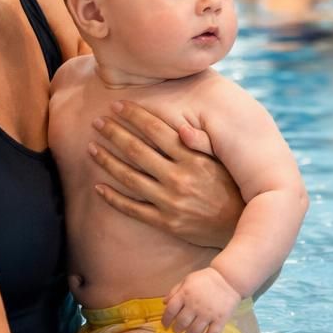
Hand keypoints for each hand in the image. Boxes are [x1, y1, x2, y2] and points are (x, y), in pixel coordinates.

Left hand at [88, 101, 242, 247]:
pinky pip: (133, 209)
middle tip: (98, 121)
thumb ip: (203, 144)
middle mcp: (179, 178)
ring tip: (92, 148)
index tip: (118, 106)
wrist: (241, 227)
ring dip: (107, 161)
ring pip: (130, 178)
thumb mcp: (223, 162)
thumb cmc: (233, 188)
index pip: (156, 131)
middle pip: (137, 151)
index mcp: (193, 159)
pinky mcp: (166, 222)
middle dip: (115, 133)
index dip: (135, 116)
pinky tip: (98, 187)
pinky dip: (113, 198)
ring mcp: (170, 202)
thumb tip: (184, 128)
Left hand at [163, 267, 241, 332]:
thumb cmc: (206, 279)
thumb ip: (175, 291)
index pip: (170, 310)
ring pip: (194, 331)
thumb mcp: (188, 280)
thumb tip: (164, 303)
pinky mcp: (220, 319)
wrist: (229, 279)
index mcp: (185, 294)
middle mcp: (195, 305)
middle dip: (177, 330)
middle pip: (181, 323)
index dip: (165, 320)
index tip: (165, 325)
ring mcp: (208, 313)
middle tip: (178, 331)